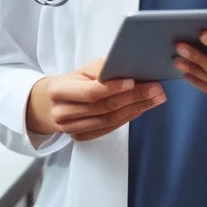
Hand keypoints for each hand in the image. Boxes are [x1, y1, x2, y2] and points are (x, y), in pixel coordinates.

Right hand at [26, 58, 165, 142]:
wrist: (50, 103)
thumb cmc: (72, 81)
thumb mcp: (82, 70)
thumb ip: (102, 70)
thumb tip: (130, 71)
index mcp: (59, 90)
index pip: (91, 92)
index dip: (113, 88)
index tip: (134, 81)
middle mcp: (62, 113)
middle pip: (104, 107)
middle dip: (134, 97)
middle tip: (156, 89)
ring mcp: (71, 129)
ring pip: (109, 120)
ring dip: (136, 109)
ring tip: (156, 98)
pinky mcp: (80, 137)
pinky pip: (109, 128)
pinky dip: (128, 118)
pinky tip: (142, 108)